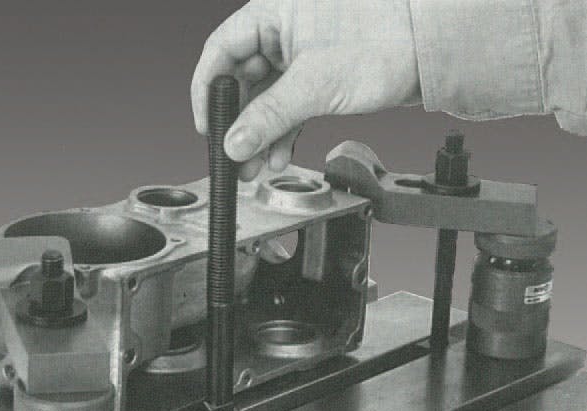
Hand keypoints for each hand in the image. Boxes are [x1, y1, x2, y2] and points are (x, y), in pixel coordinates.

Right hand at [191, 0, 420, 179]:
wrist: (431, 53)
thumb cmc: (386, 40)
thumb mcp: (315, 83)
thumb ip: (270, 115)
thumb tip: (234, 141)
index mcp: (273, 12)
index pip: (221, 51)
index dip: (209, 92)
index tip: (208, 127)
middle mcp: (283, 31)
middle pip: (242, 80)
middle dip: (239, 124)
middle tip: (235, 156)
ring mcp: (300, 55)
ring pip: (265, 98)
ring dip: (260, 134)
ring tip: (255, 165)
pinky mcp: (318, 76)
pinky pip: (288, 106)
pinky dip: (282, 132)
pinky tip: (278, 154)